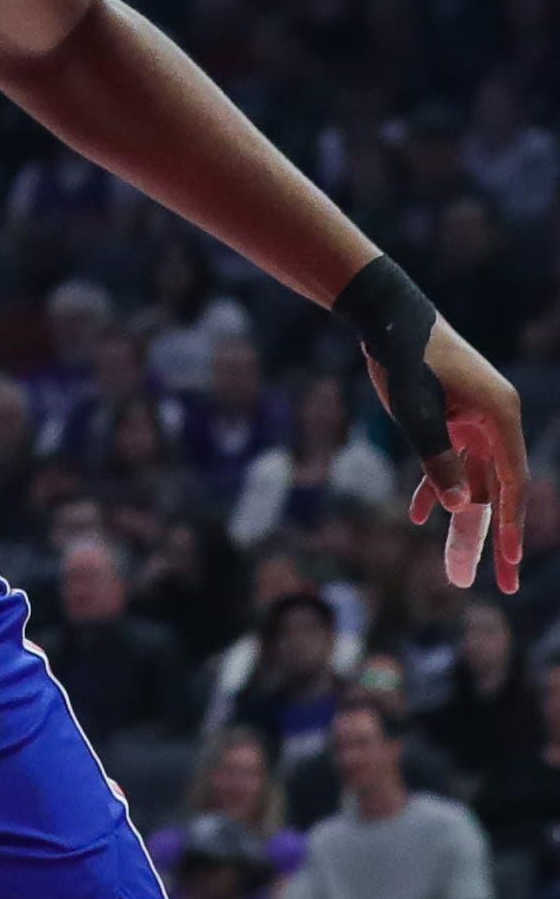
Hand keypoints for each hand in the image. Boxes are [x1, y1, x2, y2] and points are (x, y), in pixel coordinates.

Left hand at [393, 317, 527, 592]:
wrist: (387, 314)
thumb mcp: (417, 413)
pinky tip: (419, 515)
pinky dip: (434, 486)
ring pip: (471, 483)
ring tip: (458, 574)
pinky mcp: (451, 417)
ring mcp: (473, 420)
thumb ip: (437, 460)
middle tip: (497, 584)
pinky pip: (448, 461)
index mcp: (500, 417)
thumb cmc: (407, 358)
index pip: (511, 484)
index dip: (511, 528)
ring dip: (459, 522)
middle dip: (487, 541)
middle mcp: (495, 421)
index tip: (511, 565)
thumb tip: (457, 509)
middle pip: (495, 492)